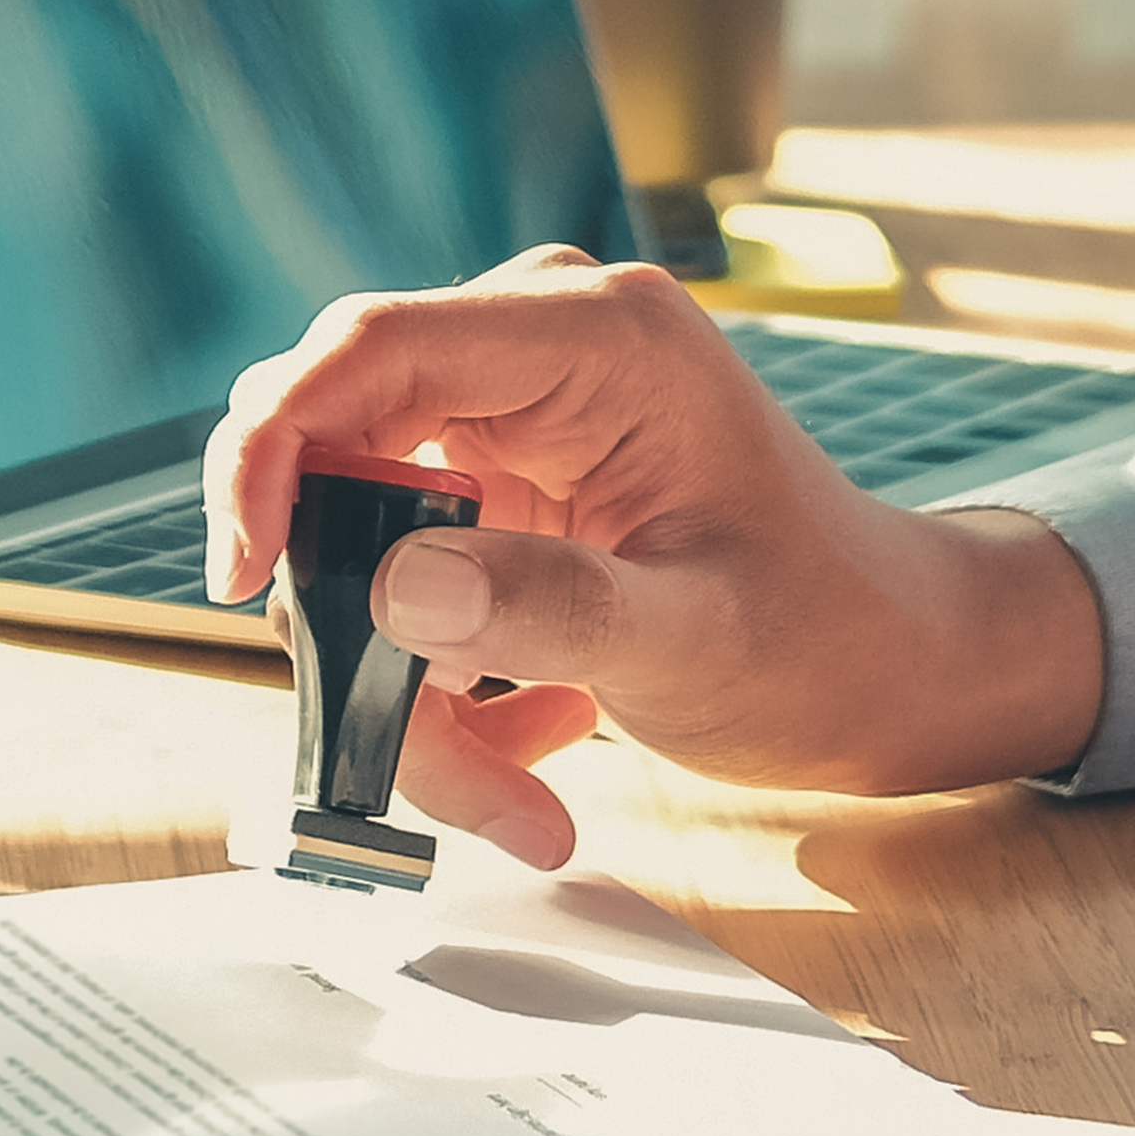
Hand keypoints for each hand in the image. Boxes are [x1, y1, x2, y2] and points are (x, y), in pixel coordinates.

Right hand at [204, 250, 1106, 868]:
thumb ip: (549, 609)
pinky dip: (434, 678)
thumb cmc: (824, 639)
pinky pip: (401, 570)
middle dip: (353, 619)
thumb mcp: (692, 640)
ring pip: (359, 534)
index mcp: (591, 336)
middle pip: (340, 450)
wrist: (893, 664)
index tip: (241, 576)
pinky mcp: (499, 478)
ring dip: (403, 681)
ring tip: (510, 799)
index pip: (367, 348)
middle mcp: (536, 344)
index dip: (271, 449)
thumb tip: (396, 587)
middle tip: (404, 759)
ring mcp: (512, 408)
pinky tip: (529, 746)